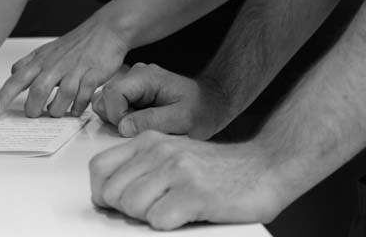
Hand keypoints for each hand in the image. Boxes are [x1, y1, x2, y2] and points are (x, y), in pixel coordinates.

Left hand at [0, 16, 128, 117]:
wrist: (105, 29)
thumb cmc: (75, 43)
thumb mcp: (48, 49)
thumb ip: (30, 62)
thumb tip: (13, 74)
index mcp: (42, 60)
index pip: (17, 78)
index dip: (4, 95)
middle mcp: (55, 64)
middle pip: (38, 89)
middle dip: (34, 108)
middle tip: (34, 115)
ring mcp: (75, 69)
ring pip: (62, 94)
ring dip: (57, 109)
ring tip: (56, 113)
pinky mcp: (93, 74)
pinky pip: (83, 95)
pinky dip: (78, 106)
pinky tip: (75, 109)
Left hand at [88, 132, 286, 230]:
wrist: (266, 167)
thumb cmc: (222, 168)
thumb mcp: (175, 155)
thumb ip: (144, 166)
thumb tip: (110, 194)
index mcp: (150, 142)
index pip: (99, 169)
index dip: (103, 194)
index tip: (119, 204)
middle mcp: (160, 152)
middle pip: (112, 193)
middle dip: (126, 210)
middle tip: (151, 210)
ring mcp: (178, 171)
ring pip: (131, 206)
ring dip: (147, 218)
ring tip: (171, 211)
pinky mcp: (196, 194)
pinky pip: (159, 220)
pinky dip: (169, 225)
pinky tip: (186, 215)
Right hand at [93, 63, 229, 139]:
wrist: (211, 103)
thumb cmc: (201, 110)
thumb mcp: (181, 119)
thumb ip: (151, 121)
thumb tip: (123, 127)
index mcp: (146, 77)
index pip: (113, 94)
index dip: (117, 116)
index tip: (132, 131)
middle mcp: (135, 75)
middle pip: (105, 98)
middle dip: (116, 119)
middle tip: (140, 129)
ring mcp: (132, 82)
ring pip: (106, 102)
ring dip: (119, 119)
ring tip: (143, 124)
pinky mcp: (132, 92)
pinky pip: (114, 106)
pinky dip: (122, 118)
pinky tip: (141, 121)